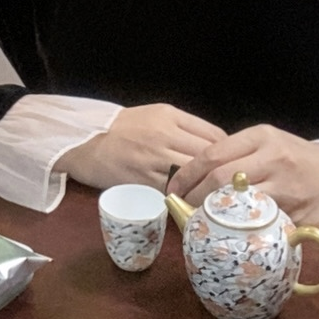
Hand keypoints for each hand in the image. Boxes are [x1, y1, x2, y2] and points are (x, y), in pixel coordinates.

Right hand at [55, 103, 225, 191]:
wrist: (86, 140)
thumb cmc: (123, 127)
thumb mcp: (156, 115)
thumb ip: (185, 126)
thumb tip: (215, 145)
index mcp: (170, 116)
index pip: (213, 135)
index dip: (228, 152)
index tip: (231, 164)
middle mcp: (165, 135)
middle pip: (207, 156)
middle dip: (220, 172)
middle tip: (228, 184)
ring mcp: (154, 158)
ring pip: (192, 175)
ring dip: (205, 188)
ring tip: (213, 197)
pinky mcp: (143, 180)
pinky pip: (173, 191)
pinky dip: (184, 197)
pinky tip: (191, 203)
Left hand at [170, 125, 318, 227]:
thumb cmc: (300, 158)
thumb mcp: (271, 143)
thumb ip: (240, 153)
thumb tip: (199, 172)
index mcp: (261, 137)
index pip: (213, 153)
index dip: (187, 173)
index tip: (172, 188)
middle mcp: (272, 158)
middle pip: (221, 178)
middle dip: (195, 196)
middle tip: (182, 210)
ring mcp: (286, 187)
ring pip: (238, 203)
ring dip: (215, 216)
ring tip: (200, 224)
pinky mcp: (297, 214)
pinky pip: (261, 224)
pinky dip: (242, 232)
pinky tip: (231, 238)